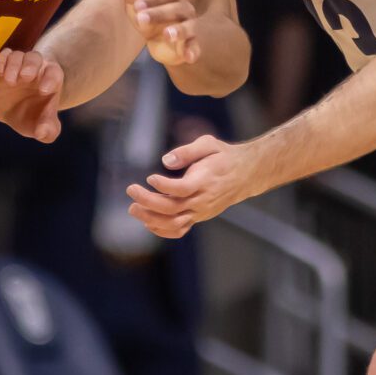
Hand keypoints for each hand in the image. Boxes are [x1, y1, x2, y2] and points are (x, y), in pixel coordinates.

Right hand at [0, 48, 62, 143]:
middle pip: (35, 58)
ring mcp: (18, 66)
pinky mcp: (2, 67)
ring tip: (10, 81)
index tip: (44, 91)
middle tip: (25, 77)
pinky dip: (1, 60)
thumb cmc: (33, 117)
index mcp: (50, 81)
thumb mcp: (43, 128)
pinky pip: (3, 55)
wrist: (12, 112)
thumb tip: (42, 132)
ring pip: (18, 55)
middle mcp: (35, 70)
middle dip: (31, 65)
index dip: (50, 79)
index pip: (54, 73)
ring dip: (14, 64)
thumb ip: (48, 131)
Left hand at [121, 0, 199, 66]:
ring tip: (167, 34)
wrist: (160, 44)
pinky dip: (193, 51)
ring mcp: (190, 28)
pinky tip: (189, 57)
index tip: (138, 4)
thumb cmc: (150, 19)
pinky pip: (195, 48)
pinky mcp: (191, 46)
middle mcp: (185, 10)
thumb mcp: (139, 6)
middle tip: (141, 18)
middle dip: (159, 13)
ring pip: (189, 27)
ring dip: (179, 30)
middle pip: (177, 8)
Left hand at [125, 134, 255, 237]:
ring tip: (133, 208)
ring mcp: (201, 211)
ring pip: (173, 223)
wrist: (245, 175)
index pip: (183, 189)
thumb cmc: (224, 156)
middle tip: (130, 190)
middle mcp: (203, 200)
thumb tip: (165, 161)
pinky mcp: (199, 217)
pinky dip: (162, 230)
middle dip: (148, 202)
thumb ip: (187, 151)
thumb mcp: (209, 144)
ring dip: (150, 218)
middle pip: (173, 208)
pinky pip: (179, 230)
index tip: (149, 178)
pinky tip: (147, 222)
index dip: (164, 186)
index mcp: (206, 180)